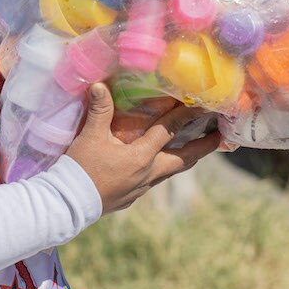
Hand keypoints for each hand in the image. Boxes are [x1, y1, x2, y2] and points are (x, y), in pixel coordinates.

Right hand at [65, 83, 221, 213]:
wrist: (67, 203)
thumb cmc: (81, 168)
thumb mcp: (90, 137)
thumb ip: (100, 110)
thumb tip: (99, 85)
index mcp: (141, 156)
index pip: (169, 131)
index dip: (187, 116)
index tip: (204, 107)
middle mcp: (148, 173)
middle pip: (184, 159)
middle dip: (204, 147)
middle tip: (220, 137)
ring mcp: (141, 188)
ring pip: (171, 171)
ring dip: (185, 159)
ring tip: (196, 151)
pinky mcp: (131, 197)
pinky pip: (153, 181)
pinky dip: (162, 169)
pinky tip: (157, 166)